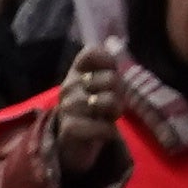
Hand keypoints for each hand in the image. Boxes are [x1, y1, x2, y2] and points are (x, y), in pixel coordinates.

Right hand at [54, 38, 137, 165]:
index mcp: (76, 71)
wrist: (73, 145)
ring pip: (109, 101)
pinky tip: (106, 132)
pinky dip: (110, 131)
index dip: (108, 60)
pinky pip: (102, 126)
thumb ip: (108, 68)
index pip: (91, 52)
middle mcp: (69, 85)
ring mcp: (68, 106)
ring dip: (115, 113)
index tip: (111, 73)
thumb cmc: (92, 110)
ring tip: (107, 118)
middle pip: (111, 78)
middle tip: (112, 104)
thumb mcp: (101, 87)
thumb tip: (114, 43)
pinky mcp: (70, 128)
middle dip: (119, 93)